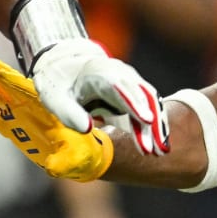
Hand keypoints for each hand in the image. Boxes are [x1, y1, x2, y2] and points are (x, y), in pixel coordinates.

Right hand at [0, 49, 113, 181]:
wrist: (79, 153)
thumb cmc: (82, 152)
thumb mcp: (75, 158)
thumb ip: (64, 162)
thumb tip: (54, 169)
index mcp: (44, 106)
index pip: (26, 90)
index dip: (11, 81)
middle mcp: (27, 104)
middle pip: (3, 82)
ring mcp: (15, 112)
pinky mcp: (7, 123)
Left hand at [31, 38, 168, 155]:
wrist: (67, 66)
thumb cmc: (60, 84)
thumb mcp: (55, 98)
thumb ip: (69, 114)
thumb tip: (88, 129)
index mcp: (100, 73)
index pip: (121, 88)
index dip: (134, 103)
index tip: (147, 120)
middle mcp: (121, 74)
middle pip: (142, 96)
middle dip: (152, 123)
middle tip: (157, 149)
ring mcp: (131, 81)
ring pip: (150, 102)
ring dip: (157, 127)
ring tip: (161, 151)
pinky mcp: (134, 93)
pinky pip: (148, 107)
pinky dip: (154, 125)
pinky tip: (158, 144)